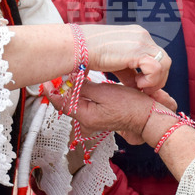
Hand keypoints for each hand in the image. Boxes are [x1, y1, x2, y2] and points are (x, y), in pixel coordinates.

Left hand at [44, 80, 160, 143]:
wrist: (148, 117)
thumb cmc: (131, 105)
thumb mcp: (105, 92)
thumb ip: (84, 87)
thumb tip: (69, 81)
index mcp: (86, 116)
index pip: (61, 103)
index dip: (51, 90)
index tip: (45, 80)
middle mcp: (87, 121)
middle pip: (67, 103)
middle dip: (62, 88)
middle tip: (58, 73)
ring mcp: (94, 119)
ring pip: (76, 102)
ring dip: (73, 89)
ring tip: (70, 75)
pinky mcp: (100, 116)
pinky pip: (86, 103)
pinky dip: (82, 92)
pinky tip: (84, 83)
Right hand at [78, 24, 169, 90]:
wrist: (78, 48)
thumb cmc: (89, 54)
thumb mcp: (115, 62)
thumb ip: (129, 72)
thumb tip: (137, 85)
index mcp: (137, 35)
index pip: (156, 55)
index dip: (152, 73)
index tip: (141, 85)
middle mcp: (142, 36)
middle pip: (164, 59)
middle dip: (158, 78)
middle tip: (144, 89)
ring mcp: (142, 41)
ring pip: (165, 63)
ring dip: (156, 79)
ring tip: (140, 86)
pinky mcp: (138, 51)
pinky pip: (157, 68)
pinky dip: (151, 79)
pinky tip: (138, 83)